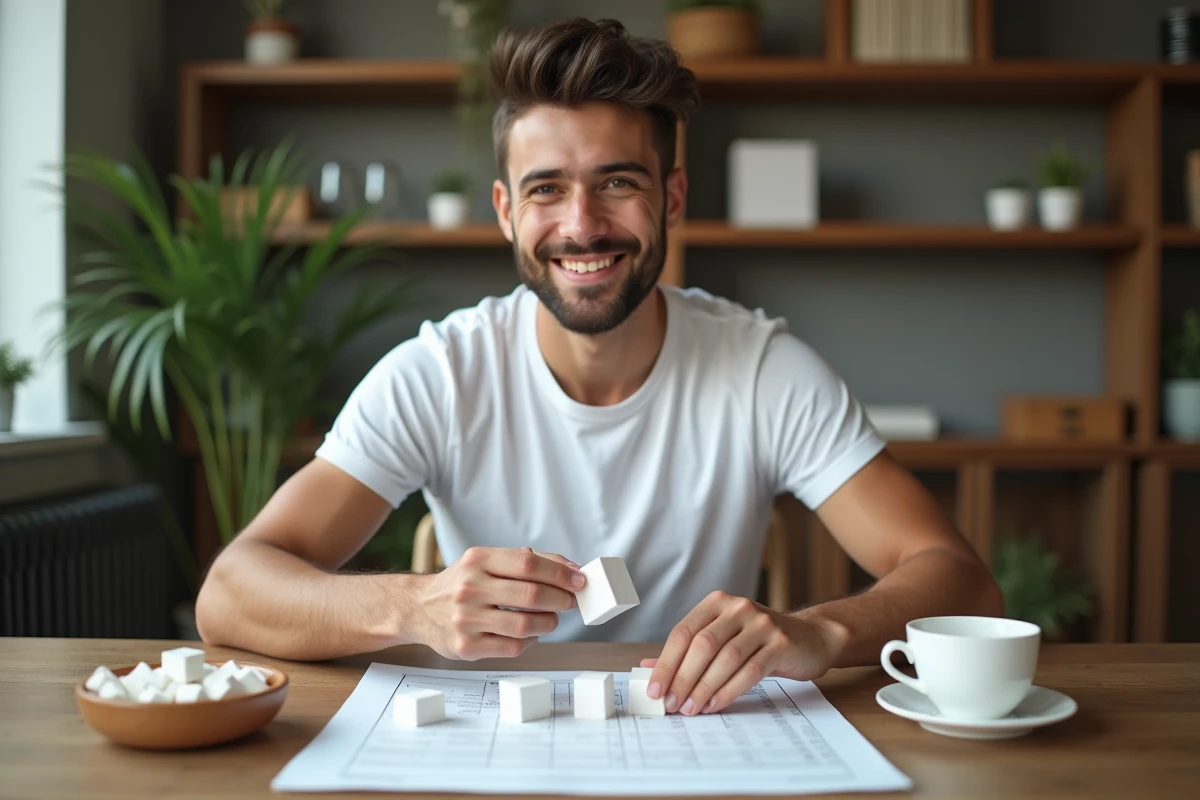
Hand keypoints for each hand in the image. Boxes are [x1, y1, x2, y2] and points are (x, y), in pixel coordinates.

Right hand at [415, 546, 584, 660]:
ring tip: (550, 618)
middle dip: (561, 599)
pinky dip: (530, 641)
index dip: (560, 572)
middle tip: (570, 601)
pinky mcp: (466, 647)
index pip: (528, 563)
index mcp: (477, 560)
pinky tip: (529, 633)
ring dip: (548, 622)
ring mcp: (466, 619)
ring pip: (525, 625)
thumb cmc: (461, 583)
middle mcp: (469, 588)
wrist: (418, 608)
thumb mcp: (486, 561)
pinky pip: (513, 647)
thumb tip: (571, 569)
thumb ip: (526, 561)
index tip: (579, 580)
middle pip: (531, 595)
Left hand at [639, 591, 836, 714]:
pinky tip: (715, 705)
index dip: (666, 663)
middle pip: (702, 645)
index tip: (654, 690)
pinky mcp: (781, 643)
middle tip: (670, 704)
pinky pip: (750, 670)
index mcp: (717, 602)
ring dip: (704, 688)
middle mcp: (738, 608)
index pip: (683, 632)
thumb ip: (687, 652)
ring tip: (691, 709)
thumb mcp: (722, 638)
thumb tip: (647, 668)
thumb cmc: (759, 641)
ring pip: (725, 658)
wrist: (810, 638)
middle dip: (683, 678)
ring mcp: (762, 623)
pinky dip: (728, 690)